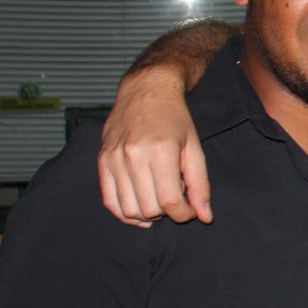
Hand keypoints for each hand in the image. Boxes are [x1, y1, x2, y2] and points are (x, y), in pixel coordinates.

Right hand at [97, 68, 211, 225]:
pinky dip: (125, 213)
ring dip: (147, 215)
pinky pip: (109, 201)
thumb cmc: (174, 118)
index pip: (170, 201)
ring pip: (129, 209)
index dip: (184, 214)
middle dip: (167, 213)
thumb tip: (205, 217)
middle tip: (175, 198)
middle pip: (149, 209)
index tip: (190, 210)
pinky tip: (140, 210)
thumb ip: (201, 185)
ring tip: (158, 199)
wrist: (145, 91)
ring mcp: (114, 159)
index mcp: (161, 151)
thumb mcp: (195, 148)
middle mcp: (133, 155)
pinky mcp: (102, 161)